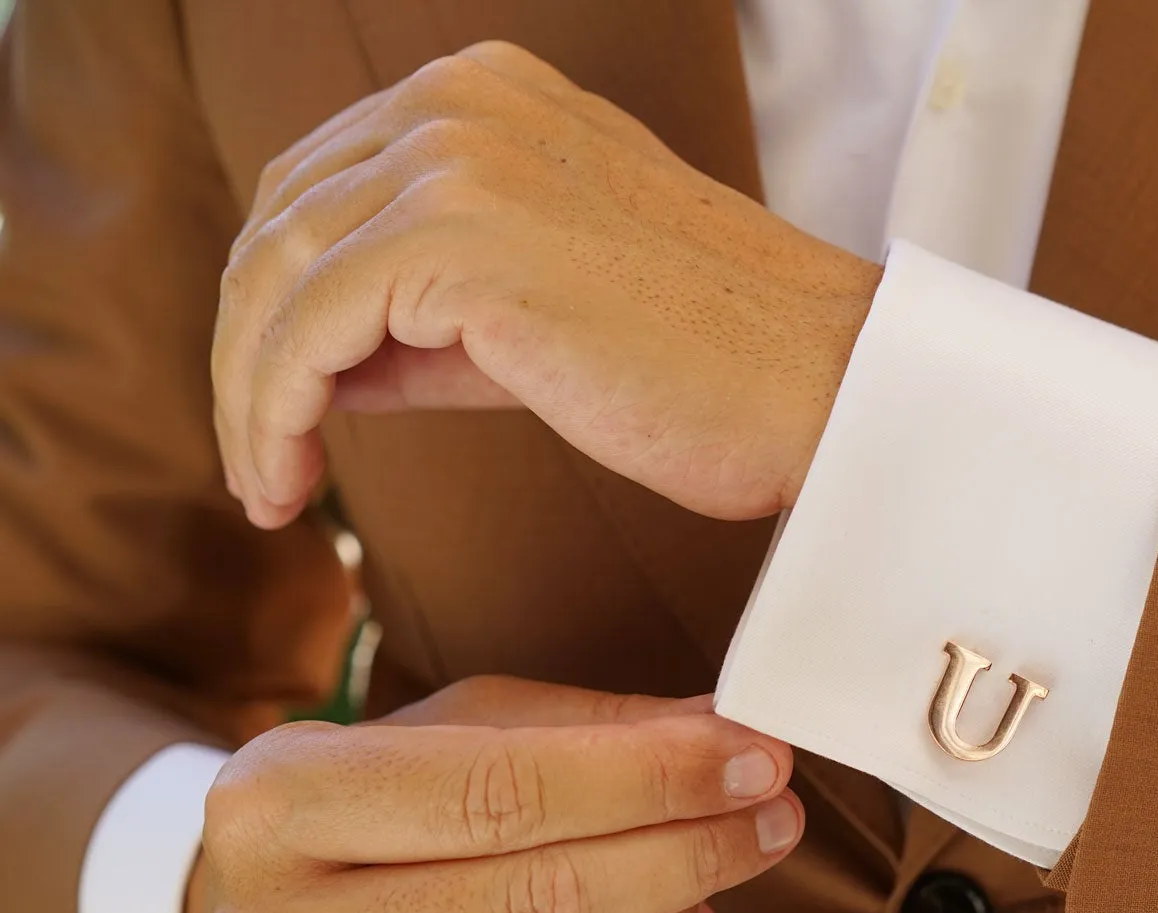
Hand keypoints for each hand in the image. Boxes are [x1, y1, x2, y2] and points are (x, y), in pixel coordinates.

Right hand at [183, 676, 802, 912]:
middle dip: (685, 853)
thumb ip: (590, 728)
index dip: (651, 778)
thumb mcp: (454, 730)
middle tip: (771, 818)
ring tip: (719, 880)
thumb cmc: (376, 808)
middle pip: (533, 900)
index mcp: (279, 800)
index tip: (754, 760)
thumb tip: (732, 733)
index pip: (502, 791)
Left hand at [212, 40, 880, 529]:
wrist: (825, 386)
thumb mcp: (544, 306)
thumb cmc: (714, 366)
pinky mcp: (459, 237)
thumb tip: (318, 366)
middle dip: (248, 353)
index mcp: (485, 95)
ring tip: (270, 487)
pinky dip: (271, 412)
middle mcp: (459, 100)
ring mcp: (458, 156)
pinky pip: (306, 330)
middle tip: (262, 463)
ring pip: (274, 278)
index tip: (282, 407)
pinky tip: (287, 481)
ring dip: (249, 395)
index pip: (318, 186)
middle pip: (279, 225)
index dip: (277, 303)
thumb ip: (432, 310)